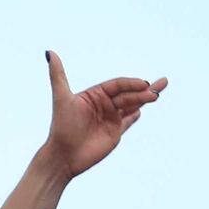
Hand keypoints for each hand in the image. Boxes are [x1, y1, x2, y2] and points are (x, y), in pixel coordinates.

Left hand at [42, 52, 165, 178]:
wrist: (64, 156)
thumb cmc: (61, 127)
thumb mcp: (61, 98)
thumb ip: (58, 75)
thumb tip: (50, 52)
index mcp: (95, 94)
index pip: (117, 85)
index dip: (131, 84)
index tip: (143, 84)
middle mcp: (104, 105)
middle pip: (128, 95)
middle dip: (143, 92)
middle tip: (158, 89)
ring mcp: (110, 119)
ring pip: (131, 106)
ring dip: (144, 100)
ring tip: (158, 94)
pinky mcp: (114, 133)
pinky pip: (127, 121)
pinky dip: (134, 115)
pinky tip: (141, 110)